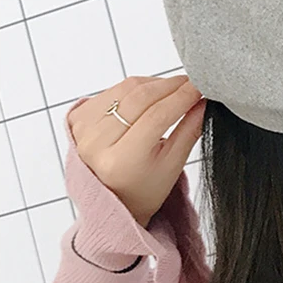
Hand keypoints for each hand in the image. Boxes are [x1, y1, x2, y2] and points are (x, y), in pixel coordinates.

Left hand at [68, 76, 205, 226]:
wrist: (110, 199)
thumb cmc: (143, 188)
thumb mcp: (173, 165)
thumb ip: (190, 130)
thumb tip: (205, 100)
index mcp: (120, 161)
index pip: (157, 116)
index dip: (183, 96)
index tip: (201, 86)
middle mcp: (95, 144)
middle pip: (140, 98)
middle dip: (172, 85)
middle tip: (193, 83)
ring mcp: (83, 129)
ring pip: (127, 88)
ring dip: (155, 83)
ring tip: (175, 89)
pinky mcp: (78, 118)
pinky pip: (113, 90)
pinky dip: (136, 87)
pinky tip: (150, 95)